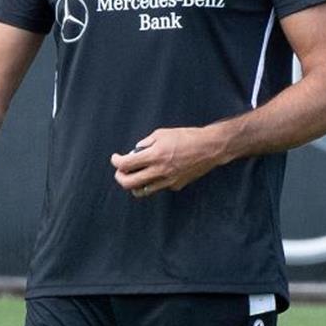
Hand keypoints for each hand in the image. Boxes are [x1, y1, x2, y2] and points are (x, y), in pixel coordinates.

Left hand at [109, 127, 223, 197]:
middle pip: (129, 183)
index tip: (116, 158)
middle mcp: (159, 171)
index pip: (126, 164)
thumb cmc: (187, 137)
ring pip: (142, 191)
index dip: (116, 161)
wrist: (209, 148)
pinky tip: (157, 173)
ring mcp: (167, 181)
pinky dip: (153, 181)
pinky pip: (158, 187)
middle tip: (120, 171)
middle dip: (120, 177)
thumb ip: (146, 143)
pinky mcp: (175, 185)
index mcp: (154, 155)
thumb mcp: (162, 133)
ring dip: (134, 184)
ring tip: (135, 176)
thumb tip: (136, 150)